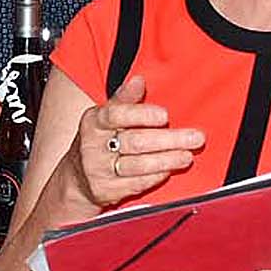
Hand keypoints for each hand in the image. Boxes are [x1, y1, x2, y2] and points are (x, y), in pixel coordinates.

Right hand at [60, 74, 205, 211]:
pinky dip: (154, 177)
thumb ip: (124, 100)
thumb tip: (139, 80)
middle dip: (167, 140)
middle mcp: (93, 146)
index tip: (164, 115)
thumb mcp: (105, 117)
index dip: (141, 115)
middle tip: (194, 138)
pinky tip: (169, 171)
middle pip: (133, 142)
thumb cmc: (99, 142)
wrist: (76, 179)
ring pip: (136, 165)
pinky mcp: (105, 190)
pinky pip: (135, 184)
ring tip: (187, 156)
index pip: (116, 115)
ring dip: (166, 160)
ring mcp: (98, 170)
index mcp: (94, 122)